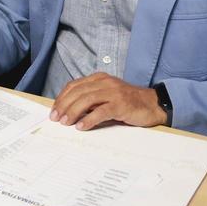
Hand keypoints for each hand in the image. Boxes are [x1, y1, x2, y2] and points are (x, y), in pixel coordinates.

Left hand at [49, 73, 166, 129]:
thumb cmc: (128, 103)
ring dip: (73, 112)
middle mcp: (105, 82)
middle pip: (78, 92)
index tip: (54, 110)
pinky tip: (81, 126)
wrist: (152, 104)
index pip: (74, 86)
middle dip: (64, 106)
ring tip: (66, 122)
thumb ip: (91, 99)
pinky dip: (89, 119)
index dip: (62, 98)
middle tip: (56, 118)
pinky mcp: (121, 104)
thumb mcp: (106, 96)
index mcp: (99, 79)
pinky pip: (101, 111)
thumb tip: (69, 111)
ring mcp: (113, 92)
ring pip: (87, 100)